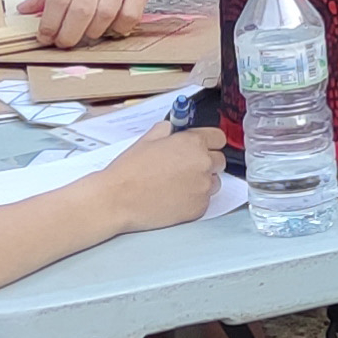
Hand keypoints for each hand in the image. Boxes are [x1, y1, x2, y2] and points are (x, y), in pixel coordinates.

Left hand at [31, 0, 173, 43]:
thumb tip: (27, 8)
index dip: (49, 24)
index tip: (45, 37)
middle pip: (80, 11)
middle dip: (69, 35)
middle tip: (65, 42)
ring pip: (104, 15)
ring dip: (93, 32)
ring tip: (87, 33)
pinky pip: (131, 14)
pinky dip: (121, 26)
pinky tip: (114, 26)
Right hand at [99, 124, 228, 231]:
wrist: (118, 199)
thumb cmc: (129, 171)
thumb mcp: (147, 139)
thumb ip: (167, 130)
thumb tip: (172, 129)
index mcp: (193, 143)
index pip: (219, 138)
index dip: (209, 142)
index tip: (204, 146)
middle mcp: (203, 164)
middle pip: (219, 161)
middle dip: (206, 162)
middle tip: (184, 167)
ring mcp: (203, 187)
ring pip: (214, 182)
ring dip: (202, 182)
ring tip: (176, 184)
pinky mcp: (199, 208)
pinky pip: (204, 201)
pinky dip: (193, 200)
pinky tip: (174, 198)